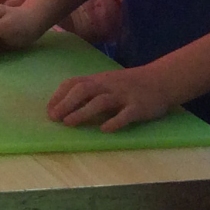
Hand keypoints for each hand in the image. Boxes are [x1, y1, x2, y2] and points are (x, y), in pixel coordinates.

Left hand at [47, 64, 174, 130]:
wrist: (161, 80)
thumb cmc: (129, 83)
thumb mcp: (107, 82)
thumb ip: (90, 91)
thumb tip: (65, 105)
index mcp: (99, 79)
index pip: (74, 83)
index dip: (59, 96)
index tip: (48, 110)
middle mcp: (109, 85)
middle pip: (84, 90)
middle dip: (67, 103)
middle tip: (54, 118)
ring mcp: (124, 95)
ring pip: (101, 101)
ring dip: (83, 112)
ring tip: (69, 123)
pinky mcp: (139, 107)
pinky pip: (126, 114)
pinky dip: (114, 121)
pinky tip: (104, 129)